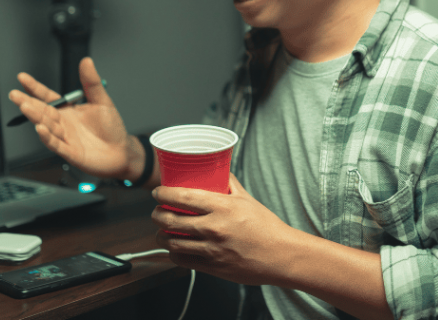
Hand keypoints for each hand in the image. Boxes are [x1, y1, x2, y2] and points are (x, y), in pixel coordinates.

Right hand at [8, 57, 137, 179]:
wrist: (122, 152)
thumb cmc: (112, 128)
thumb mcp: (102, 100)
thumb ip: (92, 82)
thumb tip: (87, 61)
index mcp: (68, 110)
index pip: (47, 97)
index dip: (34, 88)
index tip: (22, 78)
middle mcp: (63, 124)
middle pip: (42, 111)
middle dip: (27, 103)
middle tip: (14, 95)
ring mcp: (65, 138)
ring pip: (46, 126)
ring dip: (35, 117)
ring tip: (25, 107)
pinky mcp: (70, 152)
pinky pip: (56, 144)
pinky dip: (47, 137)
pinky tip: (40, 128)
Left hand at [151, 173, 301, 285]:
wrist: (280, 255)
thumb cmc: (266, 227)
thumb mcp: (247, 199)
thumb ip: (229, 184)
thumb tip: (217, 171)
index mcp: (221, 207)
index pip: (181, 197)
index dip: (163, 194)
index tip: (158, 192)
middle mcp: (213, 228)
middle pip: (169, 220)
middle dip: (157, 214)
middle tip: (157, 211)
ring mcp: (211, 249)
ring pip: (171, 242)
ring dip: (161, 235)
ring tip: (162, 230)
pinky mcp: (211, 267)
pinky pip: (181, 260)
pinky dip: (174, 254)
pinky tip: (176, 248)